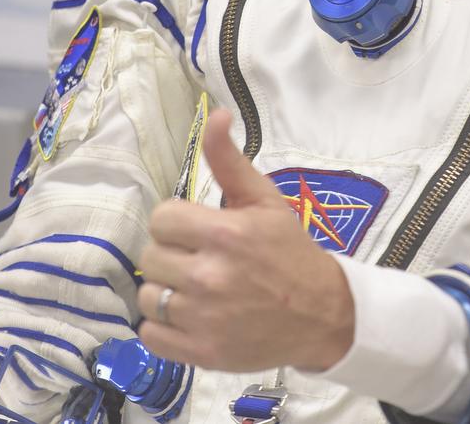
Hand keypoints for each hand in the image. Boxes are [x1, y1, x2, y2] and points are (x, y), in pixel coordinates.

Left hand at [136, 108, 354, 372]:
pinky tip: (186, 314)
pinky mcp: (201, 353)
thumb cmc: (288, 251)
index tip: (195, 228)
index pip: (161, 218)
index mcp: (226, 234)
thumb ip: (230, 160)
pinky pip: (151, 335)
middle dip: (171, 253)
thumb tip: (214, 115)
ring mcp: (204, 319)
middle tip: (197, 257)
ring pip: (148, 295)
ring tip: (192, 287)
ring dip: (165, 289)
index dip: (176, 220)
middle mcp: (211, 276)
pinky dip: (162, 326)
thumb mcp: (264, 199)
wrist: (321, 314)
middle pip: (151, 256)